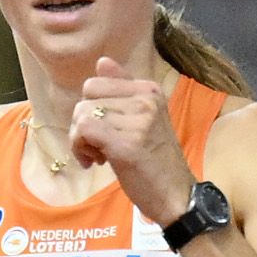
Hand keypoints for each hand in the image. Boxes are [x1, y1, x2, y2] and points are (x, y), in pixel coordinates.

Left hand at [68, 54, 193, 228]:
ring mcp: (138, 121)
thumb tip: (102, 61)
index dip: (90, 106)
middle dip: (82, 122)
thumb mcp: (141, 119)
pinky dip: (80, 147)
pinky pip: (84, 130)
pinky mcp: (126, 144)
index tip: (102, 130)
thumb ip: (122, 89)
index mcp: (149, 90)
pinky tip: (94, 162)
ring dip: (80, 139)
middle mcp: (145, 100)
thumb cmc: (155, 161)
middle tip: (96, 145)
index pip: (97, 82)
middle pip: (86, 96)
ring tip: (97, 156)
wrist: (176, 195)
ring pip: (82, 114)